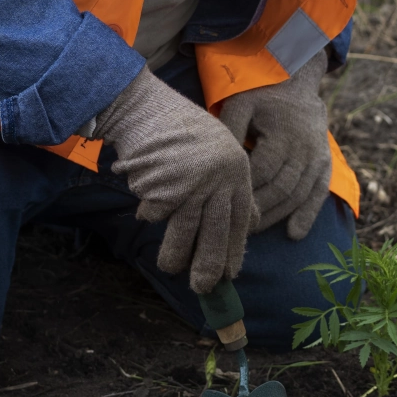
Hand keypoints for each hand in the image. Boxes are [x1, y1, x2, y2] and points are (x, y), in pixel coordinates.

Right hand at [94, 66, 256, 292]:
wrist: (147, 107)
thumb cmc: (181, 129)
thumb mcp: (220, 149)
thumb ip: (232, 183)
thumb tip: (251, 221)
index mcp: (236, 168)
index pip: (241, 219)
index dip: (235, 249)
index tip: (230, 273)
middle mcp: (218, 178)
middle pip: (217, 233)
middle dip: (209, 266)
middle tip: (204, 289)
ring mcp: (192, 184)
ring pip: (186, 234)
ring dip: (175, 256)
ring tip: (170, 267)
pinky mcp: (164, 188)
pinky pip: (156, 216)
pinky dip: (150, 217)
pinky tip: (145, 209)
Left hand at [219, 53, 331, 239]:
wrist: (298, 83)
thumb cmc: (263, 96)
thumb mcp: (241, 104)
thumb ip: (230, 129)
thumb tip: (217, 160)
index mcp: (283, 134)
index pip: (262, 172)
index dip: (245, 191)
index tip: (225, 205)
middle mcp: (304, 148)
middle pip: (281, 189)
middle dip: (259, 210)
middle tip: (236, 226)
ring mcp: (317, 157)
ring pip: (298, 195)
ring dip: (277, 216)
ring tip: (254, 231)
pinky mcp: (324, 162)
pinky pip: (318, 193)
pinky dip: (308, 214)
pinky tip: (294, 234)